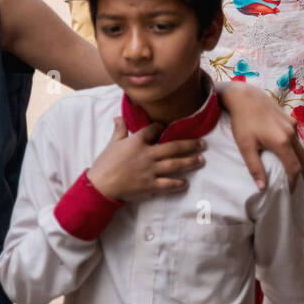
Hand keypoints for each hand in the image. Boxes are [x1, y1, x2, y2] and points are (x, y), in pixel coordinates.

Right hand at [86, 118, 204, 201]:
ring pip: (175, 165)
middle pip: (173, 147)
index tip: (168, 127)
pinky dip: (178, 184)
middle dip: (190, 145)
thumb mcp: (112, 143)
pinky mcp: (149, 185)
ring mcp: (150, 171)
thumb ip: (119, 130)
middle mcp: (147, 154)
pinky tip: (186, 183)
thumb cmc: (105, 164)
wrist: (100, 186)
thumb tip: (119, 117)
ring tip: (201, 160)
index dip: (162, 127)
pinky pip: (167, 184)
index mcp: (137, 142)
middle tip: (203, 144)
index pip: (154, 130)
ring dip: (189, 162)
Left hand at [219, 81, 303, 191]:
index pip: (293, 167)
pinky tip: (293, 151)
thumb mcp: (246, 147)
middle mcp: (291, 134)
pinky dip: (298, 149)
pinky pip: (297, 138)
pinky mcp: (289, 118)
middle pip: (302, 158)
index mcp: (281, 142)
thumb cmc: (243, 122)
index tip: (290, 191)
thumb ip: (255, 167)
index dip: (293, 181)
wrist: (246, 96)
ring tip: (303, 170)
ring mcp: (292, 125)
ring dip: (303, 160)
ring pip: (301, 147)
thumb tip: (262, 187)